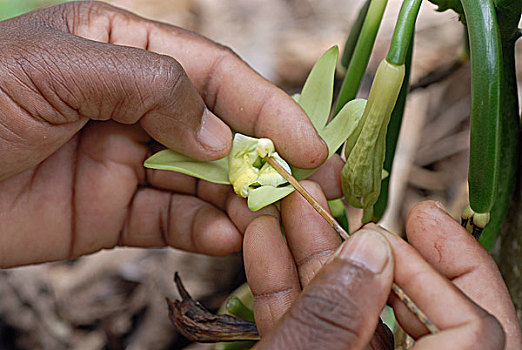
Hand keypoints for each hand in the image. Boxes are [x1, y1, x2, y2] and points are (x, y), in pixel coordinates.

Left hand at [0, 1, 334, 266]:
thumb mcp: (58, 65)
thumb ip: (150, 84)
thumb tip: (217, 132)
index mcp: (127, 53)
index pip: (216, 76)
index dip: (268, 109)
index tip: (308, 144)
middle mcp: (136, 106)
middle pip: (220, 132)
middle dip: (267, 162)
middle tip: (310, 192)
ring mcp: (129, 161)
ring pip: (202, 183)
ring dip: (241, 202)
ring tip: (273, 221)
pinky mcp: (114, 211)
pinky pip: (171, 222)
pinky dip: (203, 231)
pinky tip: (227, 238)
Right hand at [244, 185, 520, 348]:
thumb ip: (334, 320)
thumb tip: (371, 250)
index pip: (474, 331)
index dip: (440, 273)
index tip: (395, 232)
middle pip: (422, 312)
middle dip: (383, 249)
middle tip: (367, 208)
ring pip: (350, 310)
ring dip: (315, 252)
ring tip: (293, 200)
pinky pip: (306, 323)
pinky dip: (284, 283)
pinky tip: (263, 239)